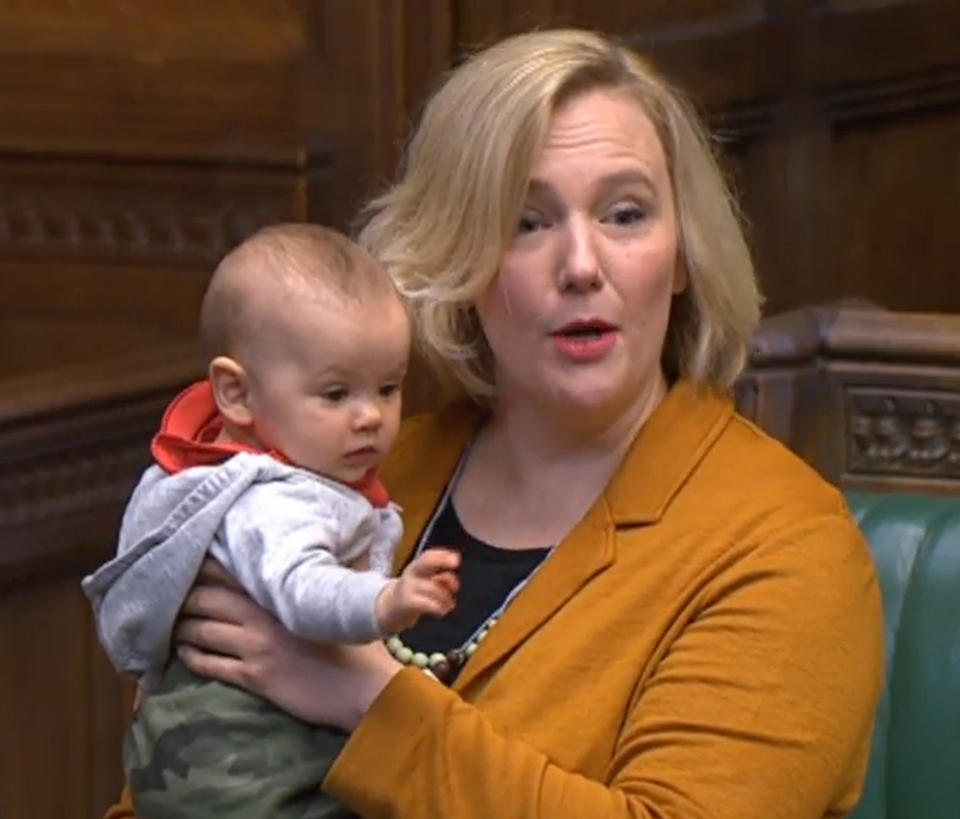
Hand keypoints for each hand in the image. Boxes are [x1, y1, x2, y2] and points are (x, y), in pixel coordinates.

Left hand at [175, 558, 402, 730]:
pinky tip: (184, 652)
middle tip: (170, 594)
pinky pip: (210, 664)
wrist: (364, 687)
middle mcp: (262, 616)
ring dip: (181, 626)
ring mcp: (256, 647)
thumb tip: (354, 538)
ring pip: (201, 630)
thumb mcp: (350, 593)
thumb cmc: (359, 642)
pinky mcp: (254, 677)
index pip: (233, 571)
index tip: (191, 558)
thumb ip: (343, 563)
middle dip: (184, 595)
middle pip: (206, 598)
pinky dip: (192, 657)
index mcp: (283, 591)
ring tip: (171, 623)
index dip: (206, 564)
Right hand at [375, 547, 459, 632]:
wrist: (389, 609)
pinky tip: (441, 611)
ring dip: (446, 596)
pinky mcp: (407, 603)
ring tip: (449, 605)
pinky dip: (438, 607)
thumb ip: (440, 580)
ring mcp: (408, 588)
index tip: (457, 559)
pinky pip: (426, 603)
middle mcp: (411, 574)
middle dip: (441, 560)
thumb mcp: (425, 584)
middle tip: (456, 563)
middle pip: (425, 562)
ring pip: (432, 587)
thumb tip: (454, 584)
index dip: (442, 555)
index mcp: (416, 567)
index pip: (428, 556)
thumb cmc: (413, 594)